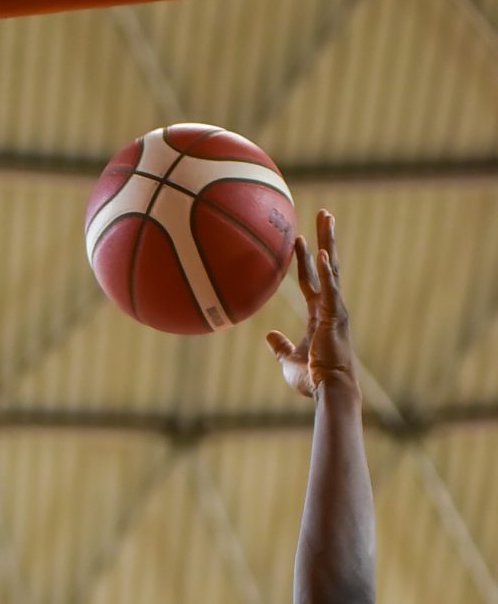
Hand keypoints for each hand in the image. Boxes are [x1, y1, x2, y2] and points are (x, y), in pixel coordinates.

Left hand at [266, 209, 356, 399]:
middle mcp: (330, 307)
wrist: (329, 390)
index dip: (306, 259)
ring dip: (327, 242)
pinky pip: (330, 289)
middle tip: (324, 214)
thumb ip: (280, 346)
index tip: (300, 239)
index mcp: (319, 315)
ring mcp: (335, 309)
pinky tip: (321, 253)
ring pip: (331, 268)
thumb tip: (269, 336)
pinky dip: (326, 271)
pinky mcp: (334, 316)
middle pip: (327, 265)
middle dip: (325, 238)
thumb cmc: (312, 379)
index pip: (312, 280)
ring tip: (325, 217)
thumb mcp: (288, 360)